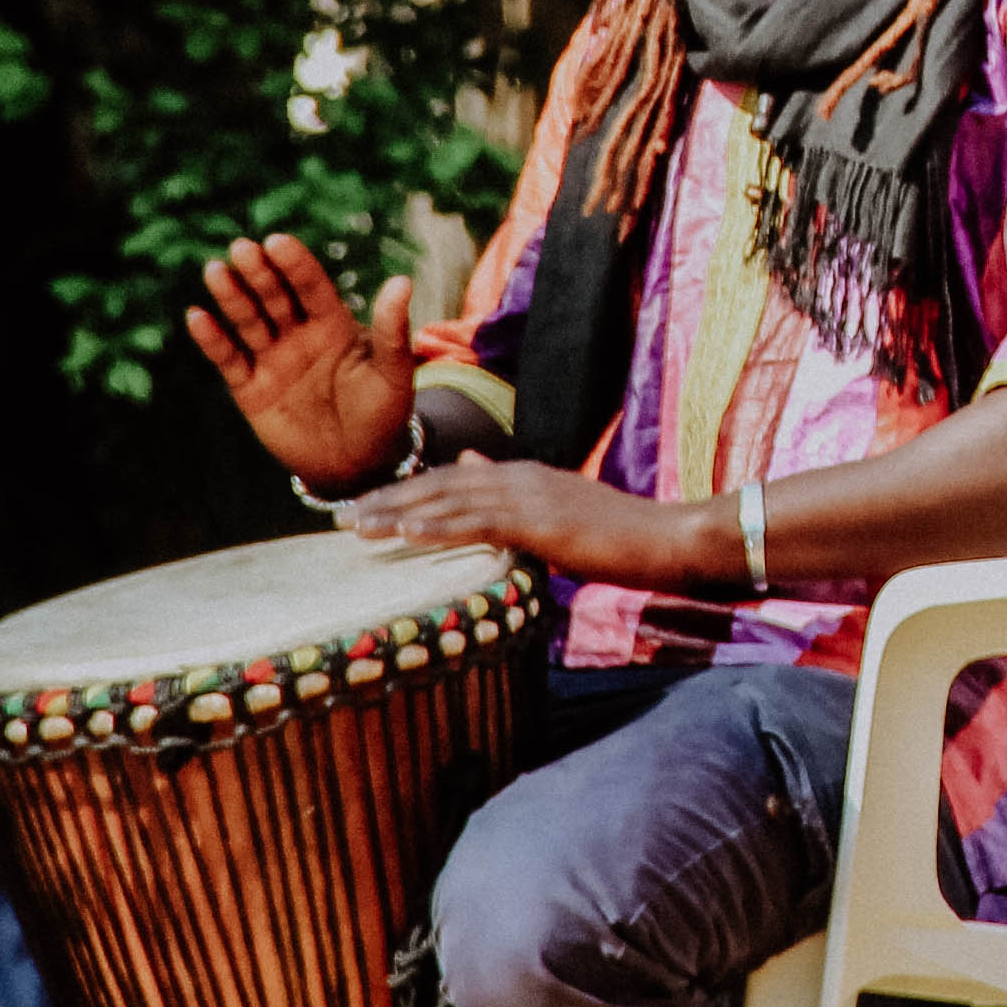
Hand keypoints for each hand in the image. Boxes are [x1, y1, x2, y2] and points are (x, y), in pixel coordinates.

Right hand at [185, 236, 416, 488]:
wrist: (358, 466)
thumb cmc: (383, 415)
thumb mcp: (392, 374)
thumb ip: (392, 331)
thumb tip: (402, 280)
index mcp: (333, 324)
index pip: (311, 286)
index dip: (295, 264)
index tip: (278, 241)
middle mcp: (298, 335)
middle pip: (275, 297)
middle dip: (259, 273)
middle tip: (242, 248)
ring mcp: (273, 360)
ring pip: (248, 321)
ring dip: (232, 296)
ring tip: (215, 270)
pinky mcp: (251, 389)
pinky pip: (228, 359)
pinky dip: (212, 339)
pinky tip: (197, 316)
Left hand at [338, 457, 724, 589]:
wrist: (666, 537)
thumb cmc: (618, 535)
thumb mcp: (560, 507)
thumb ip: (513, 491)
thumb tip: (470, 469)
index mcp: (522, 475)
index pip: (449, 482)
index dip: (404, 493)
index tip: (365, 507)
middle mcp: (519, 476)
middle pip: (438, 486)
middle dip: (387, 500)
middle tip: (340, 516)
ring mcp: (529, 496)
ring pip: (448, 501)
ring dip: (398, 513)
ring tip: (356, 526)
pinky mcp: (539, 521)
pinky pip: (477, 523)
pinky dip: (436, 526)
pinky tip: (405, 534)